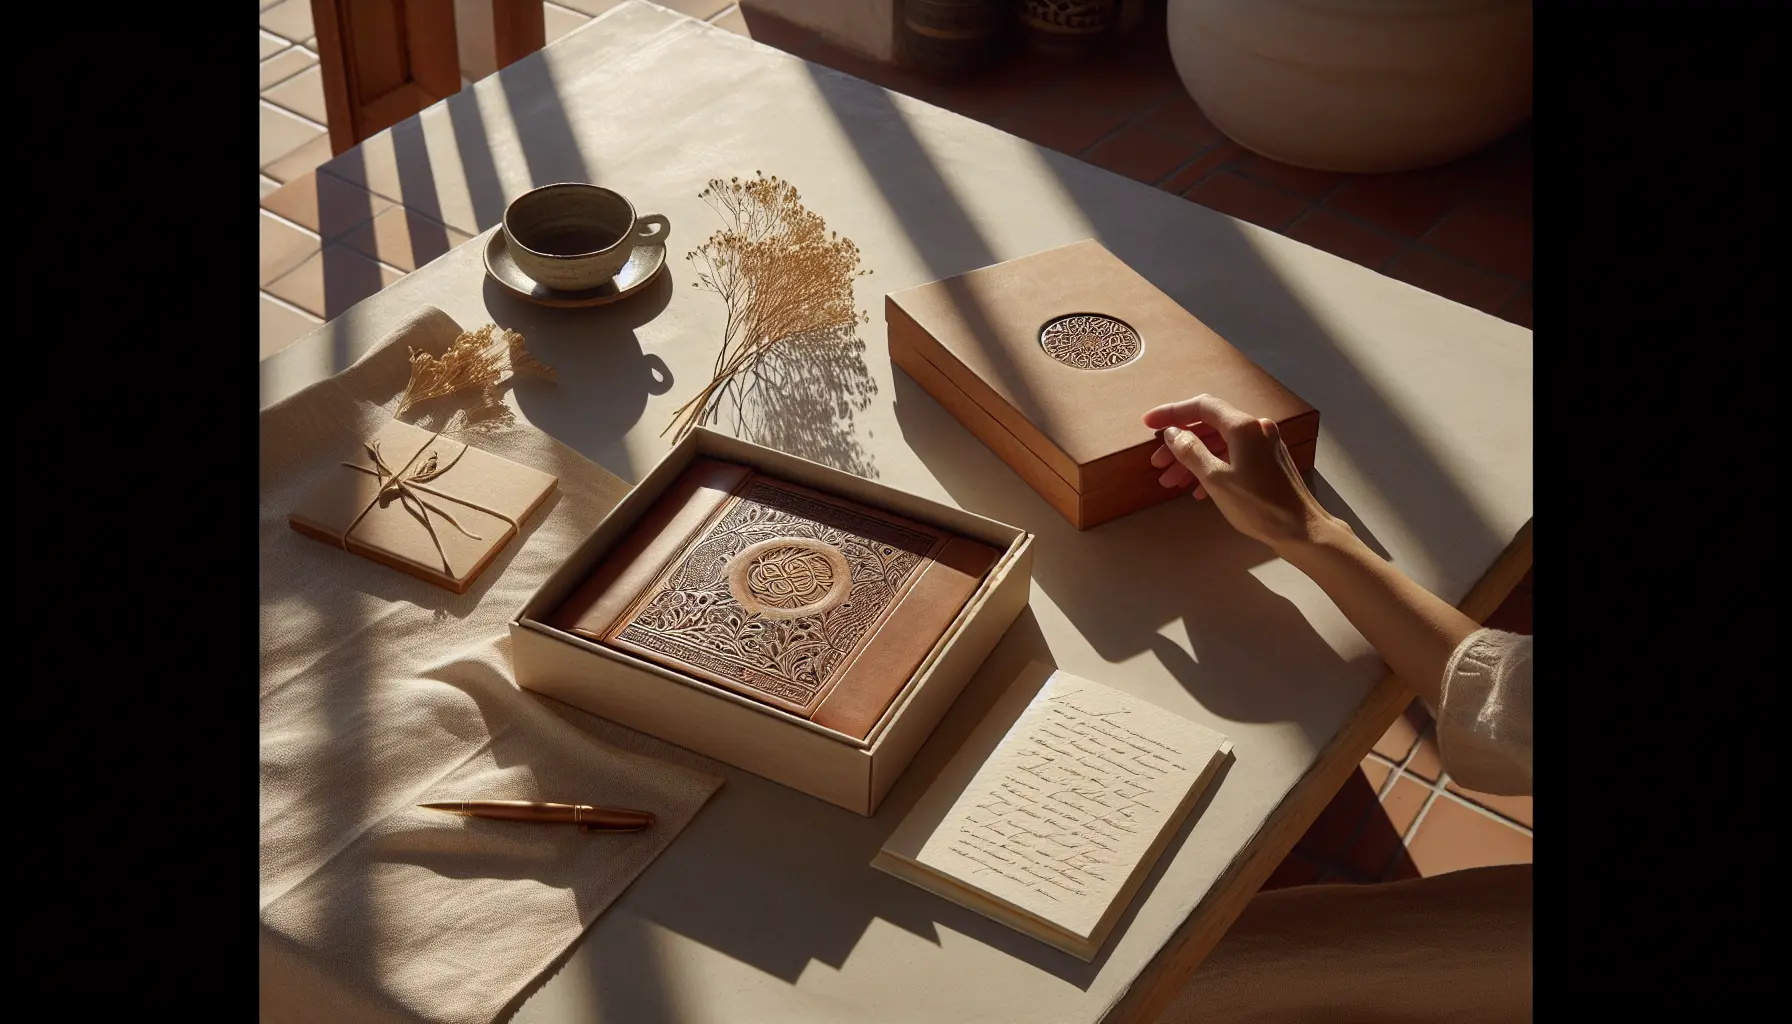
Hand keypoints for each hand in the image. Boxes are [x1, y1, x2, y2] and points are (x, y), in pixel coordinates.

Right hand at [1142, 394, 1340, 551]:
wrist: (1302, 530)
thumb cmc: (1258, 506)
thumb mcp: (1216, 479)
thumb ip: (1191, 451)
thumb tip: (1173, 433)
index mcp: (1243, 427)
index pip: (1201, 407)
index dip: (1172, 413)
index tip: (1148, 424)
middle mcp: (1255, 428)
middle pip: (1209, 426)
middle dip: (1180, 443)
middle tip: (1157, 463)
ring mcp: (1264, 444)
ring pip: (1220, 444)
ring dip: (1193, 459)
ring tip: (1170, 482)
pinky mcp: (1269, 461)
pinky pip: (1233, 456)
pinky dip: (1212, 467)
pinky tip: (1197, 490)